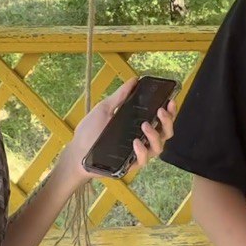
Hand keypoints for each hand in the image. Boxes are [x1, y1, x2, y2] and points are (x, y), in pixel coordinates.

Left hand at [58, 77, 176, 184]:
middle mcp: (141, 139)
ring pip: (158, 148)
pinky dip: (142, 151)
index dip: (170, 111)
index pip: (161, 119)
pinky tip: (136, 142)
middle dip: (168, 121)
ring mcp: (136, 154)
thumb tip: (134, 80)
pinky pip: (143, 161)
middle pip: (165, 133)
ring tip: (145, 125)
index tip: (170, 100)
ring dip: (155, 135)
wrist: (75, 151)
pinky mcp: (129, 165)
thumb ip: (120, 96)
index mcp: (138, 125)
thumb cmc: (90, 131)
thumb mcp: (105, 109)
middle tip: (161, 110)